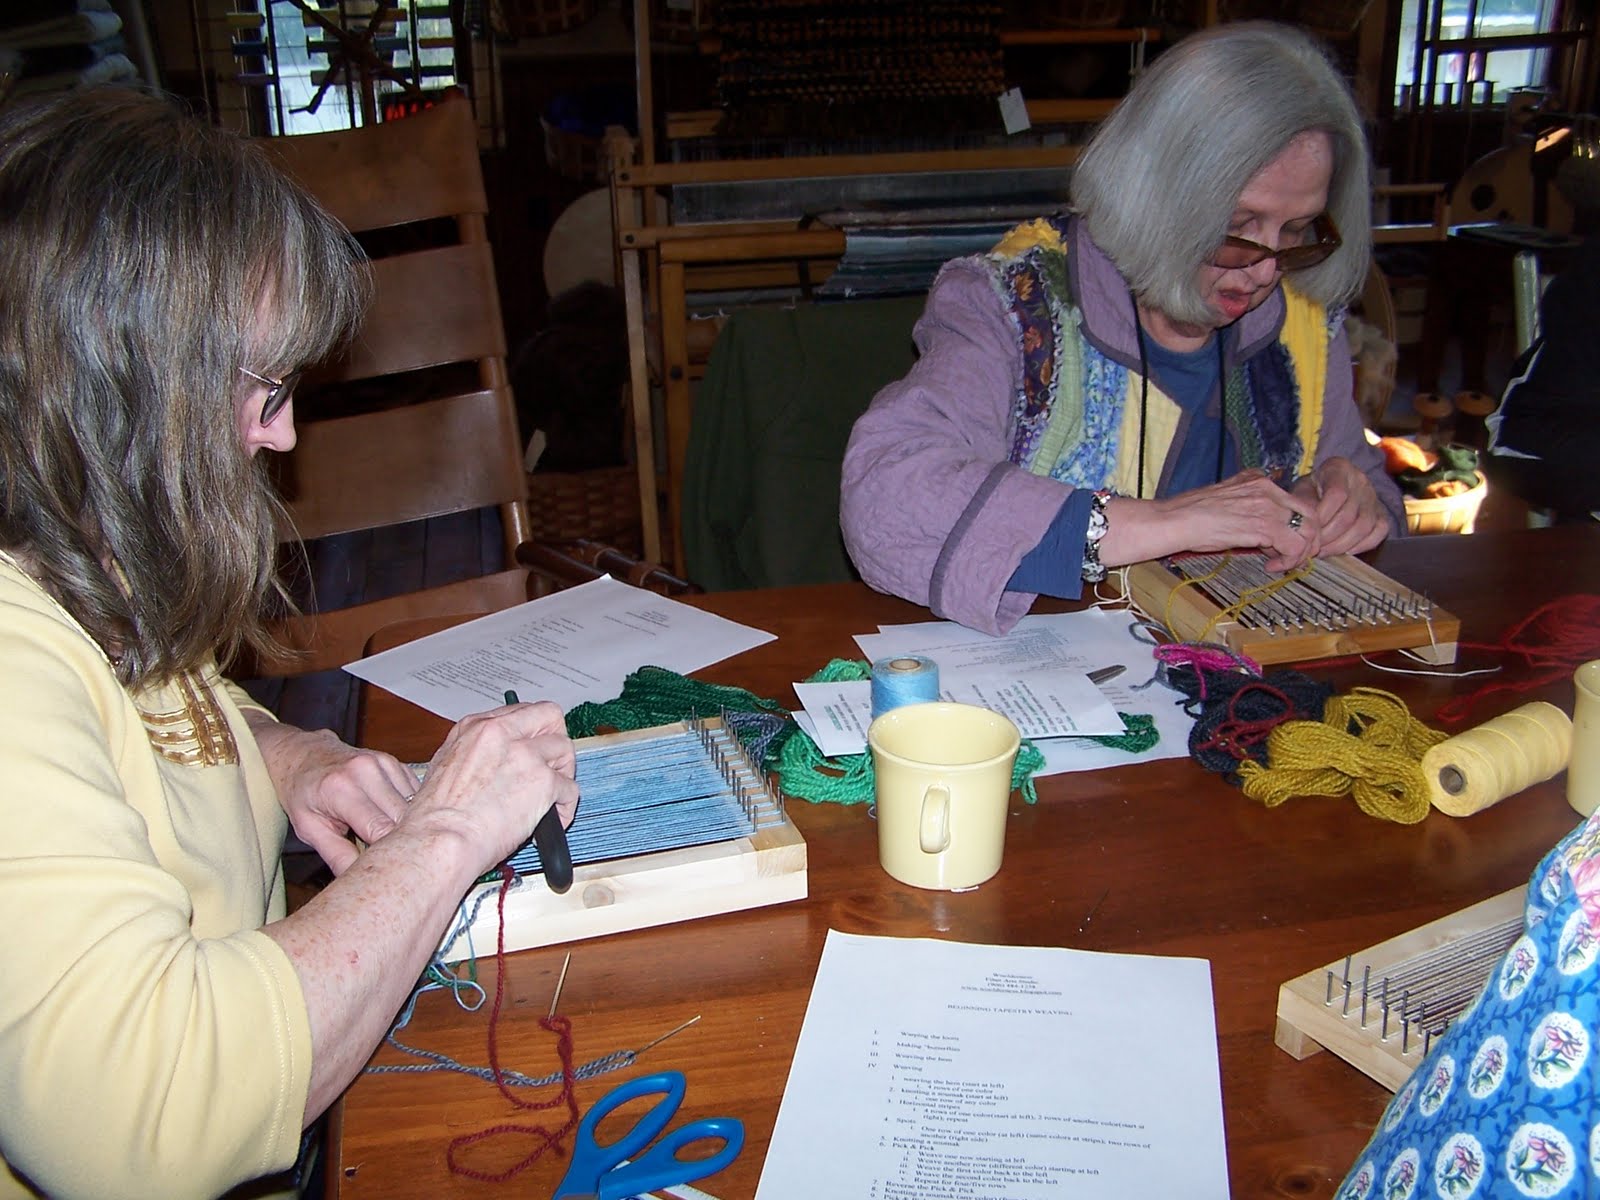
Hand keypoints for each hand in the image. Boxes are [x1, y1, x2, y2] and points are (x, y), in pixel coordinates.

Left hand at [245, 718, 416, 874]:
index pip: (380, 829)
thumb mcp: (308, 827)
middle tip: (400, 864)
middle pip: (404, 817)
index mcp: (341, 788)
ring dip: (413, 827)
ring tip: (402, 844)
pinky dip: (413, 813)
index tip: (392, 872)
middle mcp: (367, 771)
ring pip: (417, 805)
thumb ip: (336, 854)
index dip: (390, 854)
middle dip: (405, 842)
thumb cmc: (303, 793)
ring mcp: (385, 764)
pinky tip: (401, 824)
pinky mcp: (397, 763)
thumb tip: (360, 880)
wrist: (305, 753)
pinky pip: (417, 794)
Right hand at [406, 700, 578, 875]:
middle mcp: (501, 733)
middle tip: (552, 765)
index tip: (535, 746)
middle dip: (555, 740)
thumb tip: (497, 759)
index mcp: (476, 727)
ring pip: (565, 749)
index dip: (533, 731)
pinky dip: (566, 807)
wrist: (440, 840)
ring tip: (552, 797)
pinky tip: (553, 821)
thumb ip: (476, 752)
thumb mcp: (444, 765)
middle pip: (550, 717)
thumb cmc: (434, 817)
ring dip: (563, 774)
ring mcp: (525, 755)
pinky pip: (571, 789)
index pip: (522, 711)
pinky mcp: (543, 782)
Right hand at [1104, 468, 1318, 571]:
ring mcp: (1267, 505)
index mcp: (1260, 480)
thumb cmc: (1191, 515)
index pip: (1298, 501)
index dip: (1299, 526)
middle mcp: (1268, 488)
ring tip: (1281, 564)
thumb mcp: (1226, 498)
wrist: (1174, 520)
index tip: (1286, 544)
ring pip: (1308, 531)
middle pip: (1312, 514)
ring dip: (1300, 553)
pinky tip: (1272, 567)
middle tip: (1295, 558)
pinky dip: (1289, 560)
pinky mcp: (1262, 525)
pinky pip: (1294, 545)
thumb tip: (1265, 527)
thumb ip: (1249, 503)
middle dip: (1309, 540)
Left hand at [1293, 457, 1389, 556]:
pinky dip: (1361, 546)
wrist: (1328, 489)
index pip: (1336, 494)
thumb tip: (1303, 526)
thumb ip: (1302, 504)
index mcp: (1339, 468)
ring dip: (1341, 544)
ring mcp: (1374, 497)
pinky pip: (1379, 532)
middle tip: (1313, 548)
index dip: (1322, 516)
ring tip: (1324, 551)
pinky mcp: (1382, 513)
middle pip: (1349, 515)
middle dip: (1328, 536)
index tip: (1310, 530)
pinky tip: (1344, 551)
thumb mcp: (1301, 490)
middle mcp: (1360, 480)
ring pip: (1364, 526)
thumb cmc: (1312, 490)